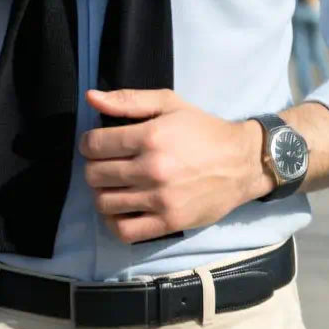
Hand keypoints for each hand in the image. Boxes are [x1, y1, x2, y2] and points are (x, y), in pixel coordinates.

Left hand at [79, 89, 264, 244]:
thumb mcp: (168, 103)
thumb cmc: (202, 129)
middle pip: (96, 174)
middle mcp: (152, 168)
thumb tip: (90, 98)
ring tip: (111, 184)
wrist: (240, 162)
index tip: (95, 144)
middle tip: (104, 163)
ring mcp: (160, 199)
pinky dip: (112, 221)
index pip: (95, 144)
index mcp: (150, 136)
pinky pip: (125, 230)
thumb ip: (128, 100)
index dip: (88, 143)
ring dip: (100, 193)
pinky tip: (118, 208)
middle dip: (93, 167)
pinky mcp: (169, 223)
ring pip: (105, 202)